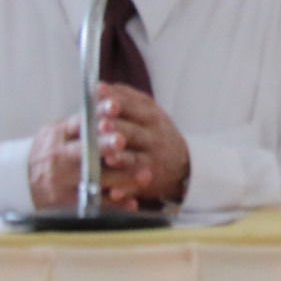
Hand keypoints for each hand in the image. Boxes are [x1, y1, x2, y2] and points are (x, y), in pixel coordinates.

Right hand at [26, 114, 150, 207]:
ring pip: (94, 178)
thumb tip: (109, 97)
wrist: (20, 180)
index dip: (98, 114)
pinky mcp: (67, 199)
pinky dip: (114, 204)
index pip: (80, 122)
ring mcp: (63, 179)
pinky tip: (132, 203)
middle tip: (123, 140)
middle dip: (105, 145)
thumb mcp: (58, 131)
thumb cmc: (48, 149)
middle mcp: (60, 156)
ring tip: (145, 175)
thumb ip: (81, 120)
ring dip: (121, 178)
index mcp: (59, 134)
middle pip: (85, 150)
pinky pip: (93, 203)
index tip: (115, 107)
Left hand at [93, 83, 190, 206]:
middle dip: (118, 128)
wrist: (182, 163)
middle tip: (101, 124)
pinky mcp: (149, 181)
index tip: (99, 93)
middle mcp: (154, 137)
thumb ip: (126, 98)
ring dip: (121, 158)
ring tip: (108, 158)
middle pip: (133, 132)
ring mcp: (152, 160)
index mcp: (151, 116)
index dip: (116, 100)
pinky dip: (126, 190)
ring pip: (134, 160)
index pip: (133, 106)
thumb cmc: (155, 132)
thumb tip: (99, 86)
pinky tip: (114, 193)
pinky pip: (135, 187)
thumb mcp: (148, 111)